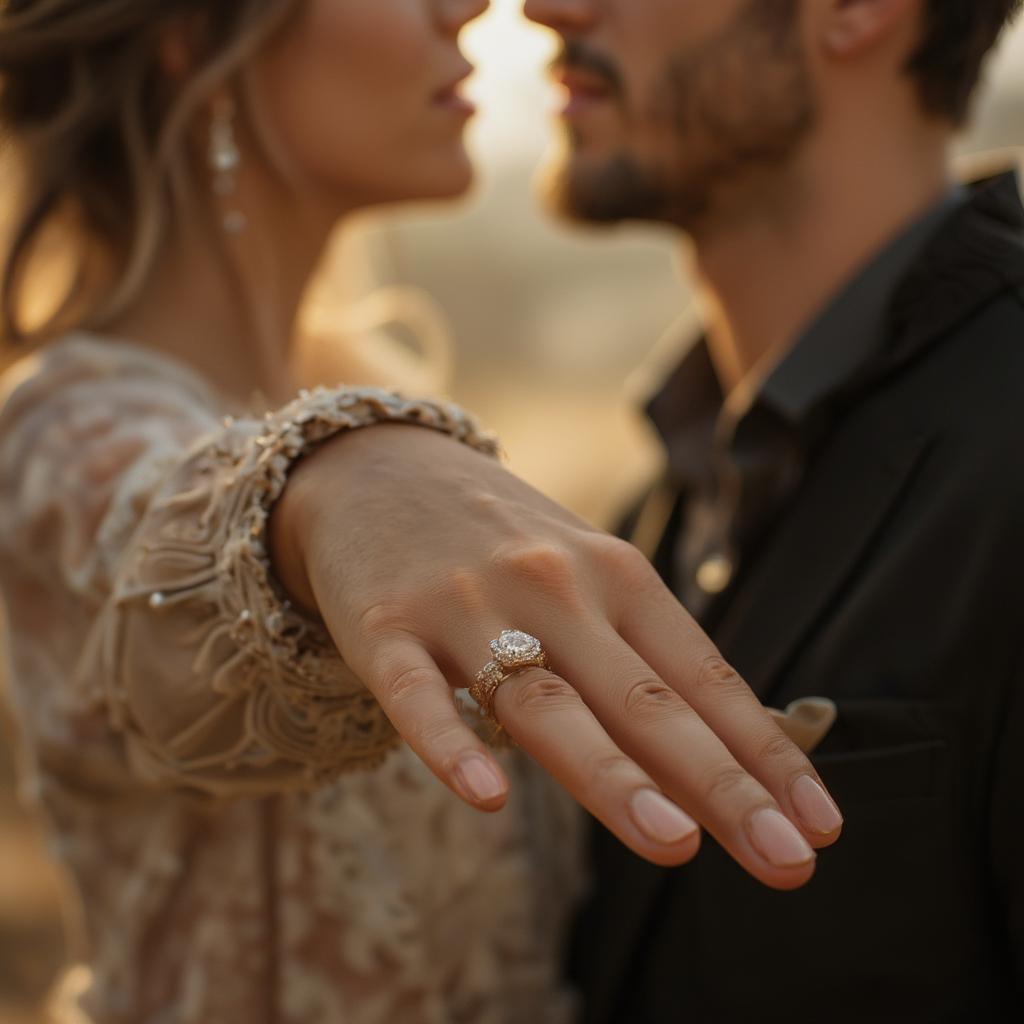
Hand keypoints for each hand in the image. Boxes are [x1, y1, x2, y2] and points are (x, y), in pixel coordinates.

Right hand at [270, 423, 842, 888]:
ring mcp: (467, 604)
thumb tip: (721, 760)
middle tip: (786, 862)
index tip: (821, 828)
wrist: (377, 466)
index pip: (703, 675)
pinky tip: (484, 797)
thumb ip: (640, 654)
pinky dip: (447, 743)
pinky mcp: (384, 624)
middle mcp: (553, 586)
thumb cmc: (499, 536)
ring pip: (546, 700)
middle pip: (643, 697)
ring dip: (612, 775)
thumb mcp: (584, 572)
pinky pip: (415, 692)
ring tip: (674, 845)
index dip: (765, 753)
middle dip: (721, 783)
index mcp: (615, 573)